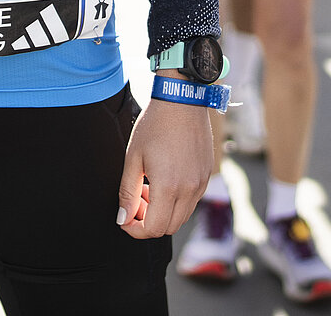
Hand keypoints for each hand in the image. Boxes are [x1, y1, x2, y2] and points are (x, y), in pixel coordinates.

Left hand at [117, 89, 213, 237]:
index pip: (153, 229)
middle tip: (135, 200)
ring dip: (163, 212)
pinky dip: (176, 201)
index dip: (135, 230)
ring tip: (148, 187)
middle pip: (168, 228)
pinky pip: (192, 201)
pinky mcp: (207, 175)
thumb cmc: (154, 125)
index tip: (124, 218)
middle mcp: (189, 189)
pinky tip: (164, 179)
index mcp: (168, 187)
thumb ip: (127, 192)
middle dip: (148, 222)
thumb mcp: (133, 158)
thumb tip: (123, 218)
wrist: (182, 100)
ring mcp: (201, 183)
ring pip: (181, 217)